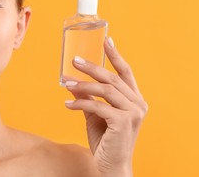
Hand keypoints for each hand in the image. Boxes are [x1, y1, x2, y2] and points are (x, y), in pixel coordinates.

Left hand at [64, 37, 147, 176]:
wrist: (111, 165)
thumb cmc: (105, 139)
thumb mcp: (94, 114)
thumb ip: (87, 97)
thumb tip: (71, 82)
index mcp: (134, 99)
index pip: (126, 72)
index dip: (116, 55)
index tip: (106, 40)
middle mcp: (137, 103)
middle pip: (113, 78)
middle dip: (92, 67)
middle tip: (74, 60)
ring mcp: (133, 113)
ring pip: (106, 89)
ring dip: (83, 84)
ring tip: (66, 83)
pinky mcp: (123, 122)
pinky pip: (97, 106)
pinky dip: (80, 103)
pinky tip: (67, 105)